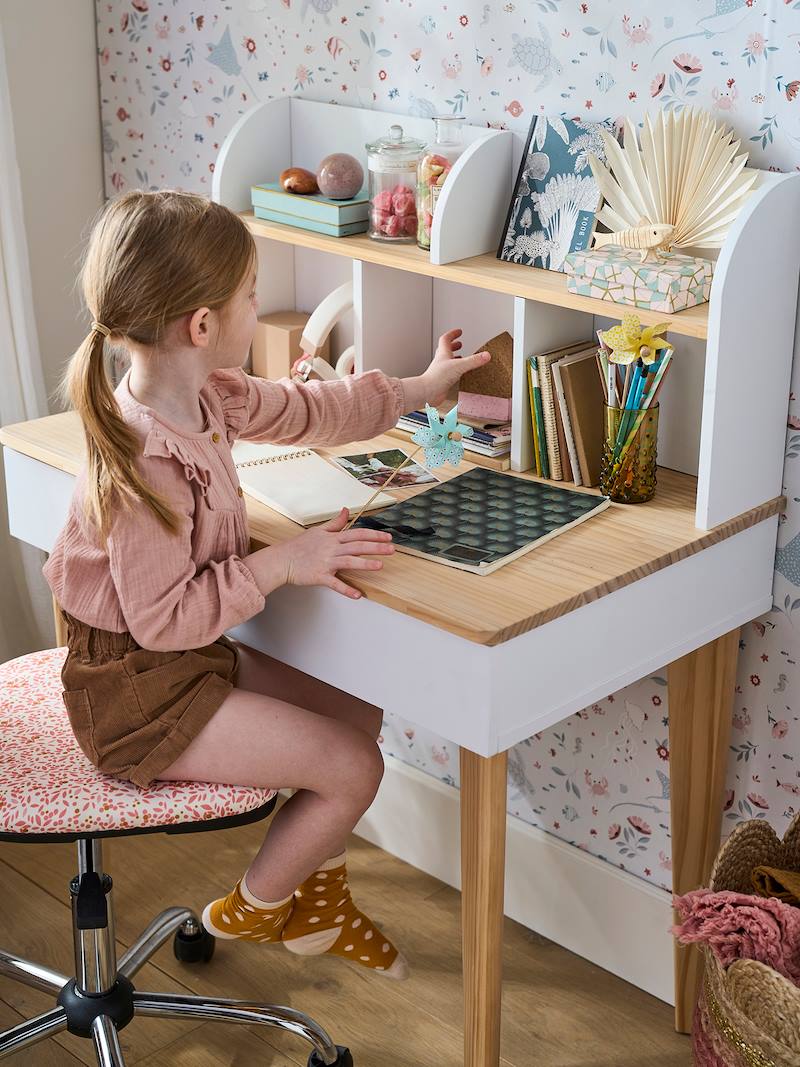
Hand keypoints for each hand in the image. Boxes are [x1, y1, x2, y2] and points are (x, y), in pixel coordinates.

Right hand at [265, 507, 394, 599]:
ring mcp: (326, 562)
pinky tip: (357, 595)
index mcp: (332, 538)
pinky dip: (346, 589)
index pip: (357, 533)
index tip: (388, 537)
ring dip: (365, 564)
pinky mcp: (319, 576)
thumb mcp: (318, 530)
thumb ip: (335, 523)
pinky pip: (334, 583)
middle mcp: (331, 549)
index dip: (373, 535)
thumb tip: (346, 511)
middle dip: (375, 547)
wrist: (282, 559)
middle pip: (357, 546)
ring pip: (348, 562)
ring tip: (379, 566)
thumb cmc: (299, 546)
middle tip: (392, 549)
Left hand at [420, 329, 490, 407]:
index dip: (452, 334)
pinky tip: (462, 375)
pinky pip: (451, 374)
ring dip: (455, 359)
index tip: (459, 331)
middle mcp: (441, 362)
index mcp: (443, 354)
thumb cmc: (437, 378)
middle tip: (460, 344)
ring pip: (448, 362)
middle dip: (454, 345)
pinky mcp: (443, 382)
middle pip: (446, 350)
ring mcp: (441, 372)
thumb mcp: (459, 366)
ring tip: (463, 358)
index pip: (446, 339)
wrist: (427, 393)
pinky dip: (456, 372)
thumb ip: (473, 360)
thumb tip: (486, 355)